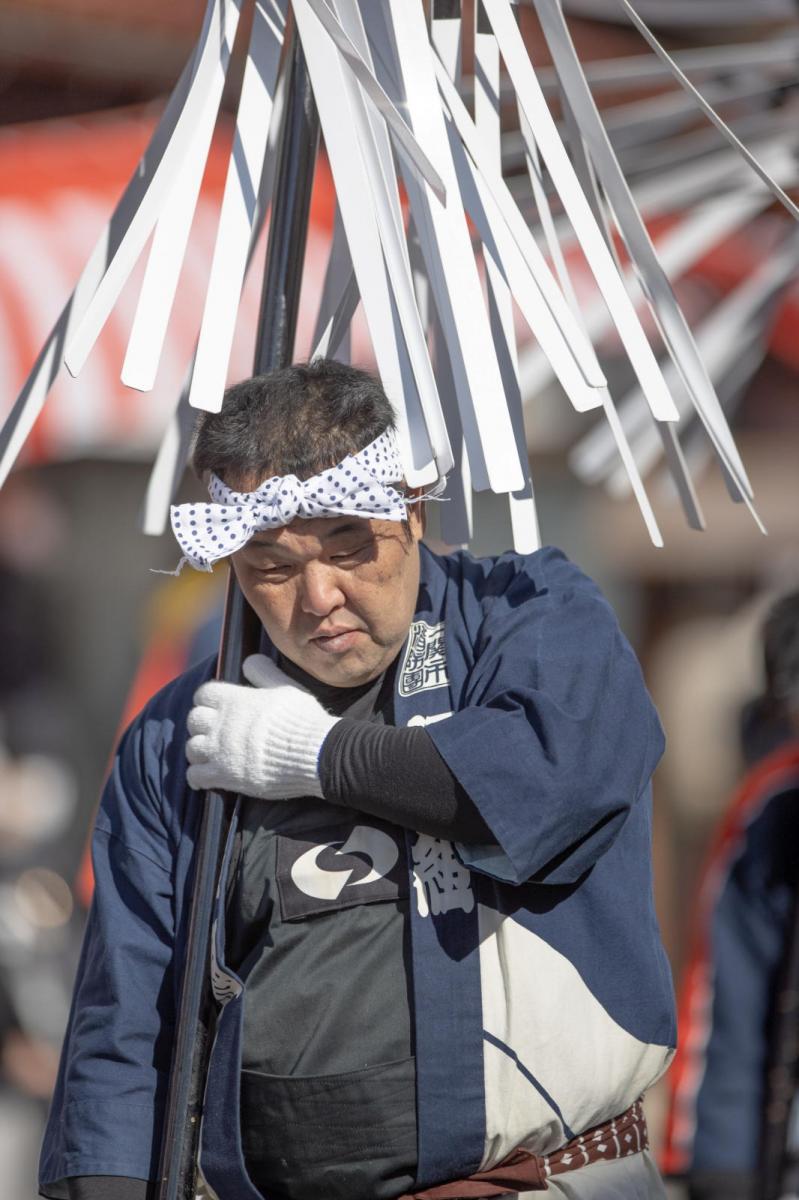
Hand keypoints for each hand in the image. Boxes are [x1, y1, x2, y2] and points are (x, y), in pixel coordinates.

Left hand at [185, 655, 338, 799]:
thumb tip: (249, 660)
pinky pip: (196, 776)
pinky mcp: (225, 776)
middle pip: (194, 720)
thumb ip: (264, 673)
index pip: (204, 693)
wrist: (315, 754)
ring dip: (200, 751)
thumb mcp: (286, 688)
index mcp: (234, 699)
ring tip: (211, 754)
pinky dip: (198, 778)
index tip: (217, 707)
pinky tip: (204, 779)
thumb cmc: (303, 719)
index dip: (209, 700)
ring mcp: (220, 751)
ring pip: (192, 748)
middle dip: (202, 725)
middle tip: (214, 731)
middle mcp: (221, 724)